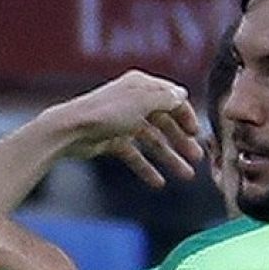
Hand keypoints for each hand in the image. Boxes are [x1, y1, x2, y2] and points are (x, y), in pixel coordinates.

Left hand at [46, 70, 202, 187]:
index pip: (171, 98)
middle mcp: (132, 102)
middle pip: (164, 122)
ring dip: (169, 157)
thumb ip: (166, 99)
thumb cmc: (106, 112)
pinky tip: (159, 183)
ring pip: (152, 141)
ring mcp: (122, 122)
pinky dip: (146, 168)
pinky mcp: (111, 141)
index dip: (186, 115)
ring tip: (186, 175)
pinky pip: (134, 155)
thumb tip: (182, 94)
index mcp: (141, 86)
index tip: (198, 133)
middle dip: (182, 141)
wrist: (70, 130)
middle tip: (198, 158)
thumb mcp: (142, 101)